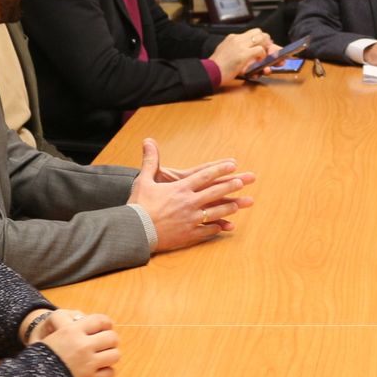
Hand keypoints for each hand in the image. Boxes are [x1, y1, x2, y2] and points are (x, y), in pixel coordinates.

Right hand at [38, 310, 120, 376]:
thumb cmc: (41, 357)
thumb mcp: (52, 335)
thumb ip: (71, 327)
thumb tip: (89, 322)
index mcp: (72, 331)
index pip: (101, 320)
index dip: (106, 324)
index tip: (105, 328)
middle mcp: (83, 346)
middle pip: (112, 337)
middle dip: (110, 341)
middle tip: (104, 345)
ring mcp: (88, 364)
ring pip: (115, 355)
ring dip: (109, 356)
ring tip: (101, 359)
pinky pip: (110, 373)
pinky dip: (105, 373)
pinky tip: (96, 372)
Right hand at [128, 138, 255, 250]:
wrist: (134, 231)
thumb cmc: (138, 205)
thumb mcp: (143, 180)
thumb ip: (150, 161)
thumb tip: (148, 141)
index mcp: (180, 189)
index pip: (204, 176)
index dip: (220, 170)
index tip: (232, 166)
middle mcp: (188, 203)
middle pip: (213, 193)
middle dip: (229, 186)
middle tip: (242, 182)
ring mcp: (190, 220)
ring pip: (214, 212)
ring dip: (227, 208)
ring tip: (237, 205)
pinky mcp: (188, 235)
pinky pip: (206, 231)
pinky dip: (215, 228)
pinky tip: (223, 227)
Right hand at [211, 29, 273, 83]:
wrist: (210, 72)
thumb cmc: (216, 66)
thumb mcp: (224, 51)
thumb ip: (233, 48)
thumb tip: (243, 51)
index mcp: (232, 37)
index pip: (251, 32)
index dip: (259, 38)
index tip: (262, 46)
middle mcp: (237, 38)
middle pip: (259, 32)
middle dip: (265, 40)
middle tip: (266, 50)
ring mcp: (240, 46)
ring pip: (261, 38)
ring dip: (266, 47)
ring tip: (263, 56)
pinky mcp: (243, 54)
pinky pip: (260, 50)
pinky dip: (263, 56)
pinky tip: (259, 61)